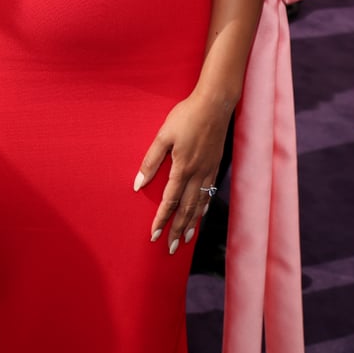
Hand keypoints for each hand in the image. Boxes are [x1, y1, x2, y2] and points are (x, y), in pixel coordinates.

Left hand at [133, 93, 230, 253]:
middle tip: (169, 248)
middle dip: (177, 230)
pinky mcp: (215, 165)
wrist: (214, 104)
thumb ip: (151, 161)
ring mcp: (208, 171)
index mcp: (182, 168)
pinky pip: (209, 193)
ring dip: (191, 224)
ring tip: (184, 240)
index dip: (161, 220)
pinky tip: (200, 214)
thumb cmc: (186, 117)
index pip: (169, 201)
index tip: (153, 235)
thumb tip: (138, 184)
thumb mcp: (163, 135)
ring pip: (199, 205)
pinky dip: (203, 208)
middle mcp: (197, 174)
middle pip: (186, 209)